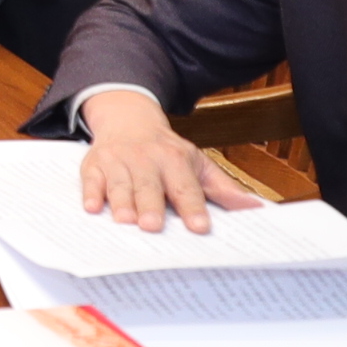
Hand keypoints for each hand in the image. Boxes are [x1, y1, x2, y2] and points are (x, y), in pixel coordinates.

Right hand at [72, 91, 259, 234]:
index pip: (185, 187)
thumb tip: (256, 209)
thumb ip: (223, 189)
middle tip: (153, 226)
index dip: (192, 207)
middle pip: (149, 185)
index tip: (199, 227)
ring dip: (122, 202)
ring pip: (120, 184)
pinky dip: (91, 193)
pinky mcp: (94, 165)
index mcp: (175, 159)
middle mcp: (146, 159)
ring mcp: (119, 161)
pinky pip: (91, 180)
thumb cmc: (165, 151)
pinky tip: (92, 207)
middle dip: (151, 205)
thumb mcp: (197, 163)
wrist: (128, 120)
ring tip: (125, 221)